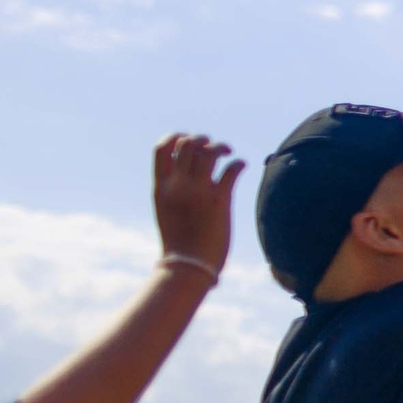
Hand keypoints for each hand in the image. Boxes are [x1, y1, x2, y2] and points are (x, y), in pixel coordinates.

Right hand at [153, 134, 243, 273]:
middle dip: (202, 139)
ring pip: (209, 152)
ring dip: (221, 147)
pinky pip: (231, 169)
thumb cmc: (179, 241)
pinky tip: (242, 165)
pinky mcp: (219, 200)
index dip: (174, 136)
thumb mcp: (166, 210)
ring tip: (227, 152)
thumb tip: (187, 173)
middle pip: (188, 144)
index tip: (185, 140)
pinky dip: (239, 163)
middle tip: (211, 147)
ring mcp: (198, 191)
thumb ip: (173, 190)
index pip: (161, 148)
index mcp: (161, 188)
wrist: (187, 266)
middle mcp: (178, 185)